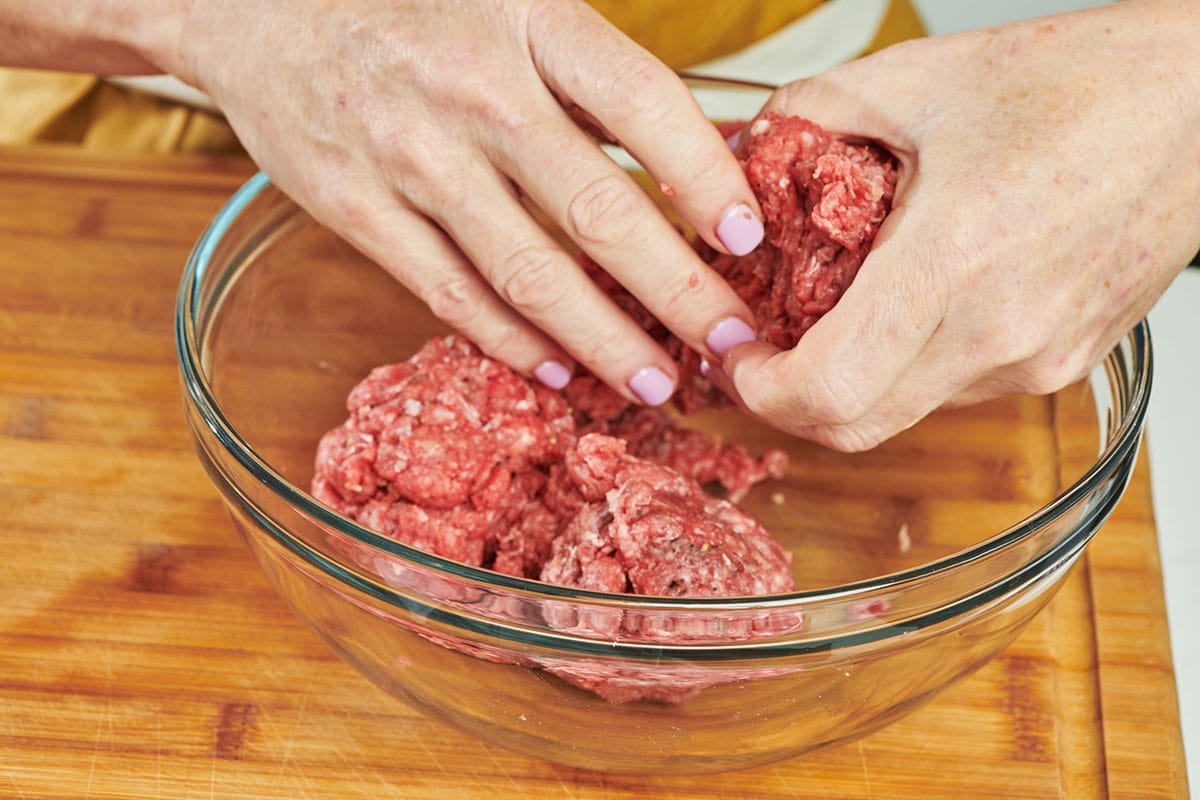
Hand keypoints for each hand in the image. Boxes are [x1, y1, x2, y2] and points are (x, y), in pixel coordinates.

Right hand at [166, 0, 763, 404]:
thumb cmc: (407, 2)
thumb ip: (587, 72)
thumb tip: (691, 154)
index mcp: (527, 19)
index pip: (640, 102)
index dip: (703, 173)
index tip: (747, 235)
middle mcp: (473, 90)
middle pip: (597, 209)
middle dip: (677, 290)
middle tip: (731, 340)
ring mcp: (410, 156)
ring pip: (527, 271)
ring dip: (602, 338)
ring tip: (657, 380)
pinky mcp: (356, 210)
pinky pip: (448, 292)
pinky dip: (508, 338)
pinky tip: (557, 367)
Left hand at [720, 0, 1199, 450]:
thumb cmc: (1085, 83)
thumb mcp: (918, 77)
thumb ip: (811, 113)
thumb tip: (743, 147)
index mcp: (953, 263)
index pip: (828, 391)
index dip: (760, 390)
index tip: (735, 353)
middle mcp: (1000, 334)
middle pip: (855, 426)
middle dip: (790, 397)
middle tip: (762, 347)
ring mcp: (1038, 360)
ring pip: (905, 410)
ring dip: (851, 376)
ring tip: (837, 305)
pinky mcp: (1064, 364)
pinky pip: (956, 388)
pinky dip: (909, 362)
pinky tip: (909, 299)